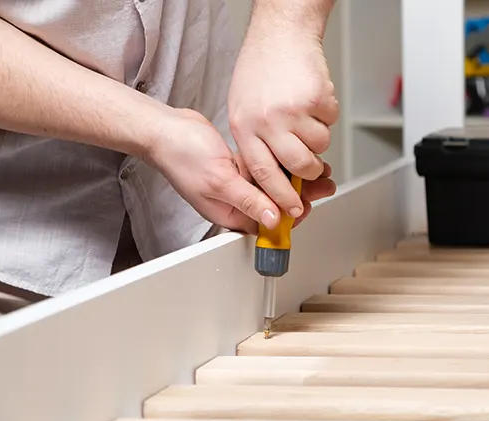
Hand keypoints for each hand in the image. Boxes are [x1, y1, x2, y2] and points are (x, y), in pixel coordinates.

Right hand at [146, 108, 334, 234]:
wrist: (165, 129)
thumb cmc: (182, 155)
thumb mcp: (220, 180)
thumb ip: (249, 200)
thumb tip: (273, 221)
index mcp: (229, 214)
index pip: (269, 223)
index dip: (292, 214)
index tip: (310, 203)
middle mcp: (234, 202)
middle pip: (275, 204)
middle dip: (301, 194)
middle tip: (323, 184)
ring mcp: (236, 184)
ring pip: (273, 187)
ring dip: (295, 178)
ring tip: (318, 169)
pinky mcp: (237, 167)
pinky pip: (264, 171)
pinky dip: (280, 165)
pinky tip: (294, 157)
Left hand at [228, 23, 338, 224]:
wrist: (281, 33)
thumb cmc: (261, 69)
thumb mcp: (242, 109)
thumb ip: (256, 142)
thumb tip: (274, 177)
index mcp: (244, 126)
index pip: (263, 174)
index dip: (280, 197)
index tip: (291, 209)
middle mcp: (267, 120)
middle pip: (297, 166)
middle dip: (310, 172)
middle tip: (314, 167)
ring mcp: (293, 109)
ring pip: (320, 146)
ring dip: (319, 137)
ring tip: (306, 117)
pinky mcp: (316, 98)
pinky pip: (331, 122)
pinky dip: (328, 114)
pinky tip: (312, 99)